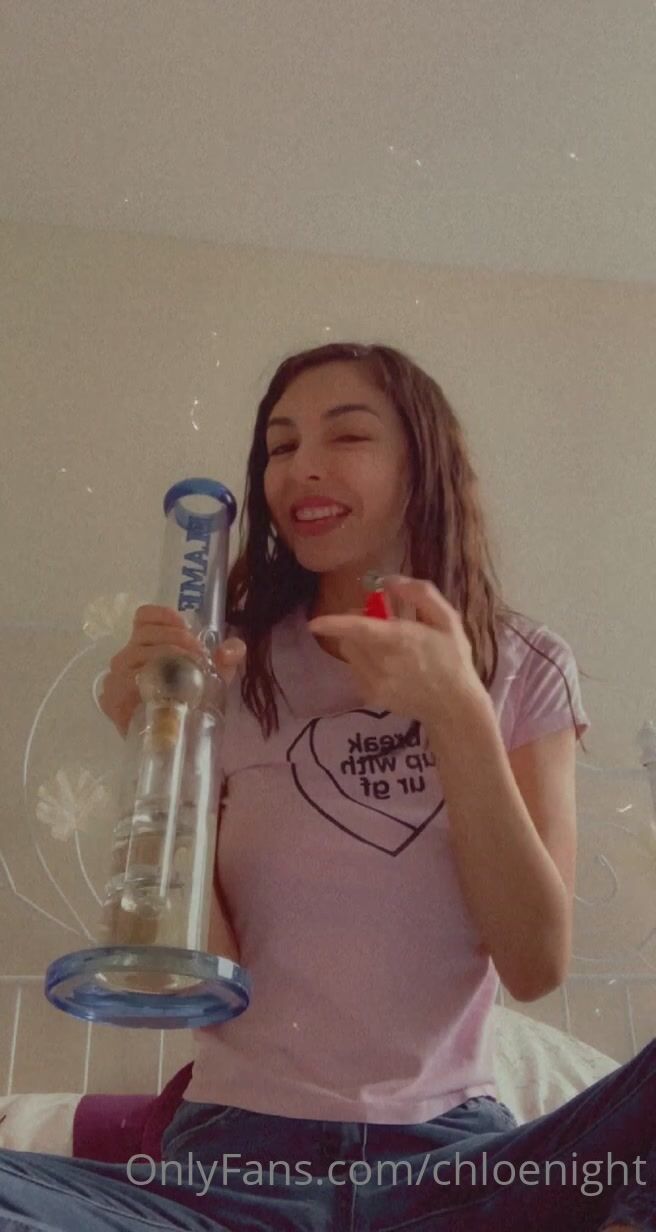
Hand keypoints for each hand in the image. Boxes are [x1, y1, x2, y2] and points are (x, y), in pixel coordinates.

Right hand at [99, 605, 245, 737]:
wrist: (168, 743)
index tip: (187, 628)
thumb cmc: (185, 703)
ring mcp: (116, 678)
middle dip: (178, 641)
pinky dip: (150, 682)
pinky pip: (128, 682)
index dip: (164, 616)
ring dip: (168, 659)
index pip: (144, 617)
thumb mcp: (208, 678)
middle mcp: (126, 657)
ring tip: (190, 673)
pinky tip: (168, 689)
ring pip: (139, 655)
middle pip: (146, 634)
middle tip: (200, 657)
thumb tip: (235, 649)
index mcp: (145, 644)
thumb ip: (223, 660)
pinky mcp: (112, 699)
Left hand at [306, 576, 486, 726]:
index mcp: (400, 639)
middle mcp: (383, 662)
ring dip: (359, 643)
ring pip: (350, 654)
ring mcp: (375, 682)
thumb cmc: (453, 658)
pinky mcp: (371, 696)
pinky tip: (387, 666)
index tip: (314, 623)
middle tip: (381, 622)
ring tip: (385, 645)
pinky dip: (364, 663)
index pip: (359, 629)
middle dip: (358, 624)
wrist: (453, 706)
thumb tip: (389, 580)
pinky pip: (355, 671)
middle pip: (350, 637)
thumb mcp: (447, 619)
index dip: (334, 624)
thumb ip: (420, 594)